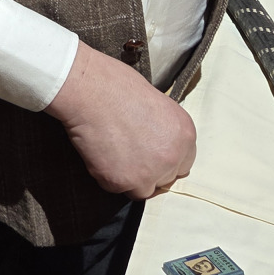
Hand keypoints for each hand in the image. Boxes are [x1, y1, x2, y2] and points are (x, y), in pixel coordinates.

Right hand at [45, 42, 195, 199]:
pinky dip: (105, 175)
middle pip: (165, 178)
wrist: (89, 90)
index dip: (164, 159)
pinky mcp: (122, 181)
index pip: (183, 163)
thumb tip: (154, 141)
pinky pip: (115, 187)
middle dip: (148, 170)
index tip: (149, 154)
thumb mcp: (156, 102)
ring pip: (142, 189)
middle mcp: (172, 157)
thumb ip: (162, 129)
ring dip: (128, 177)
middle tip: (127, 153)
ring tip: (111, 152)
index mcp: (184, 134)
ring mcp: (148, 172)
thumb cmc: (115, 85)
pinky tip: (98, 152)